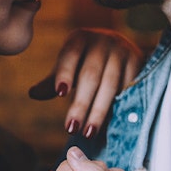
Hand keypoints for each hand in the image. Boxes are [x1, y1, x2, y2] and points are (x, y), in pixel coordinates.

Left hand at [29, 28, 143, 138]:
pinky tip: (110, 123)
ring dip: (99, 111)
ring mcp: (122, 51)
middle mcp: (102, 41)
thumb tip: (33, 94)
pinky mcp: (137, 62)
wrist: (119, 46)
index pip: (70, 56)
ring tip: (88, 132)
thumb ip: (53, 80)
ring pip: (110, 84)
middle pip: (90, 75)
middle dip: (80, 104)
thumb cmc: (85, 59)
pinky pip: (128, 87)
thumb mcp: (68, 65)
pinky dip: (119, 106)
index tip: (60, 94)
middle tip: (71, 128)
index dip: (65, 74)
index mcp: (79, 38)